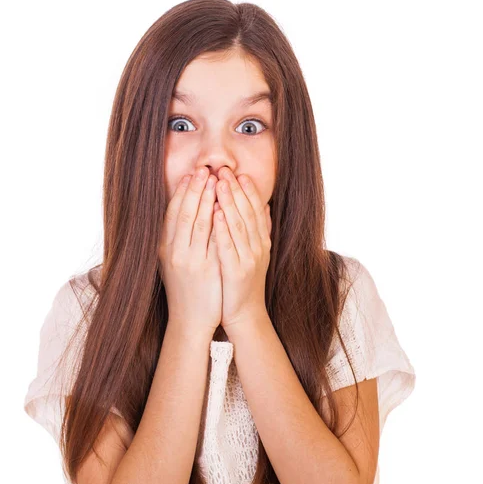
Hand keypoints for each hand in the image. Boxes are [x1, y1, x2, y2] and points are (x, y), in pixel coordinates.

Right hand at [159, 167, 221, 336]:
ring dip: (206, 199)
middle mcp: (174, 252)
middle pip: (184, 213)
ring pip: (198, 223)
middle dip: (194, 189)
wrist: (189, 320)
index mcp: (164, 249)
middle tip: (203, 169)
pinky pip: (212, 241)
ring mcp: (190, 261)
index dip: (181, 192)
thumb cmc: (183, 290)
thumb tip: (180, 213)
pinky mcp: (206, 270)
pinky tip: (222, 208)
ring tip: (214, 180)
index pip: (172, 213)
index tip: (190, 175)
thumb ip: (175, 239)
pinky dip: (216, 222)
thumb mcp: (172, 263)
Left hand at [211, 166, 271, 334]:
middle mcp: (258, 248)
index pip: (256, 210)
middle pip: (247, 213)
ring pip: (239, 225)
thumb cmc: (243, 282)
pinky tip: (216, 213)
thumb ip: (260, 230)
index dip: (248, 191)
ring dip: (229, 203)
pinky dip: (223, 228)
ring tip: (219, 183)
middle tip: (224, 170)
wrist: (244, 313)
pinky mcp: (237, 271)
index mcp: (262, 242)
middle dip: (236, 190)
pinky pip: (229, 246)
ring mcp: (249, 259)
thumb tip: (265, 206)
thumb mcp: (255, 253)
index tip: (238, 173)